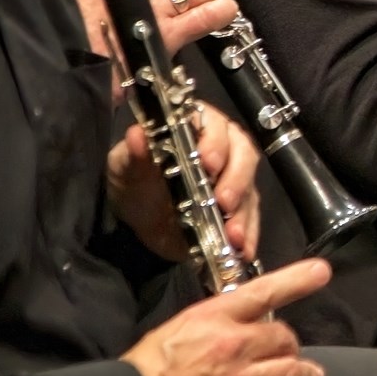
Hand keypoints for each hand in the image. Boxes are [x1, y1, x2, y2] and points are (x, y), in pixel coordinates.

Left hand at [108, 100, 260, 262]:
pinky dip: (248, 236)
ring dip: (243, 214)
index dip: (215, 141)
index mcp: (196, 128)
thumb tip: (137, 135)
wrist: (139, 219)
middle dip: (236, 180)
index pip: (214, 125)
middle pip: (243, 155)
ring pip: (249, 190)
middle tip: (223, 202)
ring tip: (232, 236)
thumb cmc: (134, 180)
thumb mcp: (126, 166)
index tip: (207, 163)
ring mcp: (235, 181)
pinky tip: (242, 250)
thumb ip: (133, 153)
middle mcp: (224, 149)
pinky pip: (250, 221)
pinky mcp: (239, 210)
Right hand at [124, 256, 336, 375]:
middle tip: (288, 356)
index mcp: (216, 317)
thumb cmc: (148, 366)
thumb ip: (214, 324)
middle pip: (286, 338)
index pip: (263, 292)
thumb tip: (238, 324)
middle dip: (291, 347)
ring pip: (295, 373)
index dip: (296, 280)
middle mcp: (235, 345)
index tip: (321, 271)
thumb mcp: (179, 328)